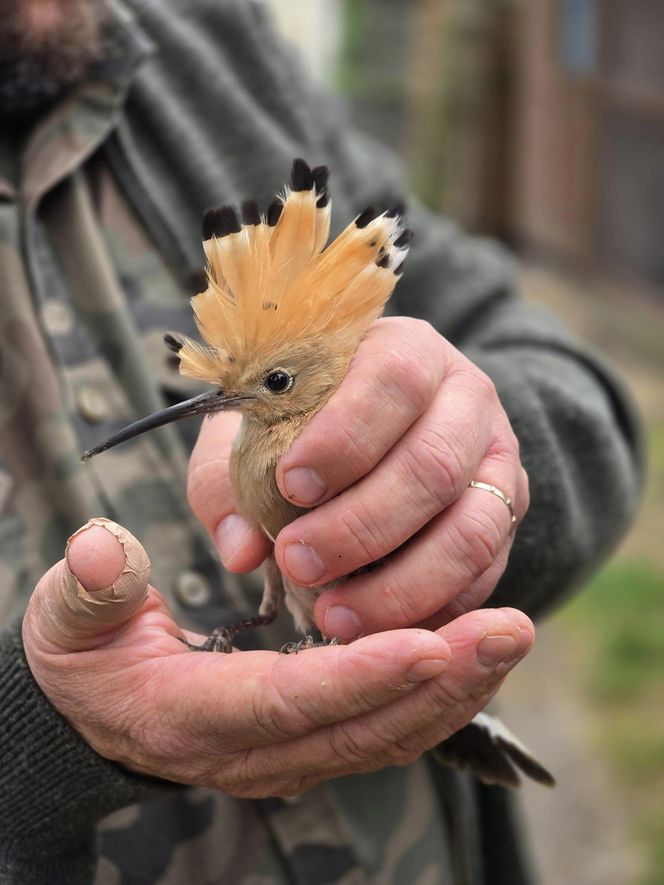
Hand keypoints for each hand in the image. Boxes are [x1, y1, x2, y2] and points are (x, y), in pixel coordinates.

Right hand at [23, 519, 533, 796]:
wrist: (95, 705)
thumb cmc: (86, 651)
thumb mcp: (70, 613)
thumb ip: (88, 586)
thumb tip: (101, 548)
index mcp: (191, 715)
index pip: (288, 701)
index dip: (359, 676)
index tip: (429, 640)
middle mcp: (249, 751)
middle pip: (360, 729)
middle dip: (440, 682)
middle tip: (507, 629)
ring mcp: (285, 753)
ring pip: (385, 736)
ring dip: (453, 690)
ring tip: (508, 634)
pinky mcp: (309, 738)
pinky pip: (384, 728)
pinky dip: (436, 696)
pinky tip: (474, 650)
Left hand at [189, 316, 528, 640]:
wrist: (387, 430)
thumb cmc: (307, 421)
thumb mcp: (258, 427)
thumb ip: (232, 477)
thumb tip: (241, 550)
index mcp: (407, 351)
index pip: (394, 379)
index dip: (345, 436)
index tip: (291, 486)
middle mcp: (467, 400)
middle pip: (434, 464)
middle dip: (361, 526)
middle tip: (297, 562)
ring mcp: (497, 463)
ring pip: (471, 530)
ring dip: (400, 585)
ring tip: (333, 616)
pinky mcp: (506, 521)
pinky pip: (484, 575)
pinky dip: (431, 610)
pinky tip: (377, 627)